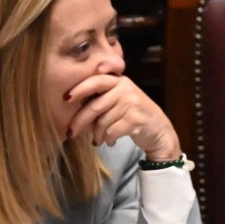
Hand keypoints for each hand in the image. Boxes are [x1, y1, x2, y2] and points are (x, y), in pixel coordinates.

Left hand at [66, 74, 180, 159]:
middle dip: (79, 121)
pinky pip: (111, 131)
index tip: (65, 98)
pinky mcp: (135, 119)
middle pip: (95, 105)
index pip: (96, 81)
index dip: (80, 89)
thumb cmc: (134, 115)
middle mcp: (126, 89)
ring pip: (102, 122)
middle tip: (70, 133)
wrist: (159, 130)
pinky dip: (107, 140)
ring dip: (97, 135)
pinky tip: (110, 142)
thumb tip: (73, 107)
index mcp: (119, 81)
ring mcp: (132, 104)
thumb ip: (103, 97)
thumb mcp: (120, 99)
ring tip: (98, 140)